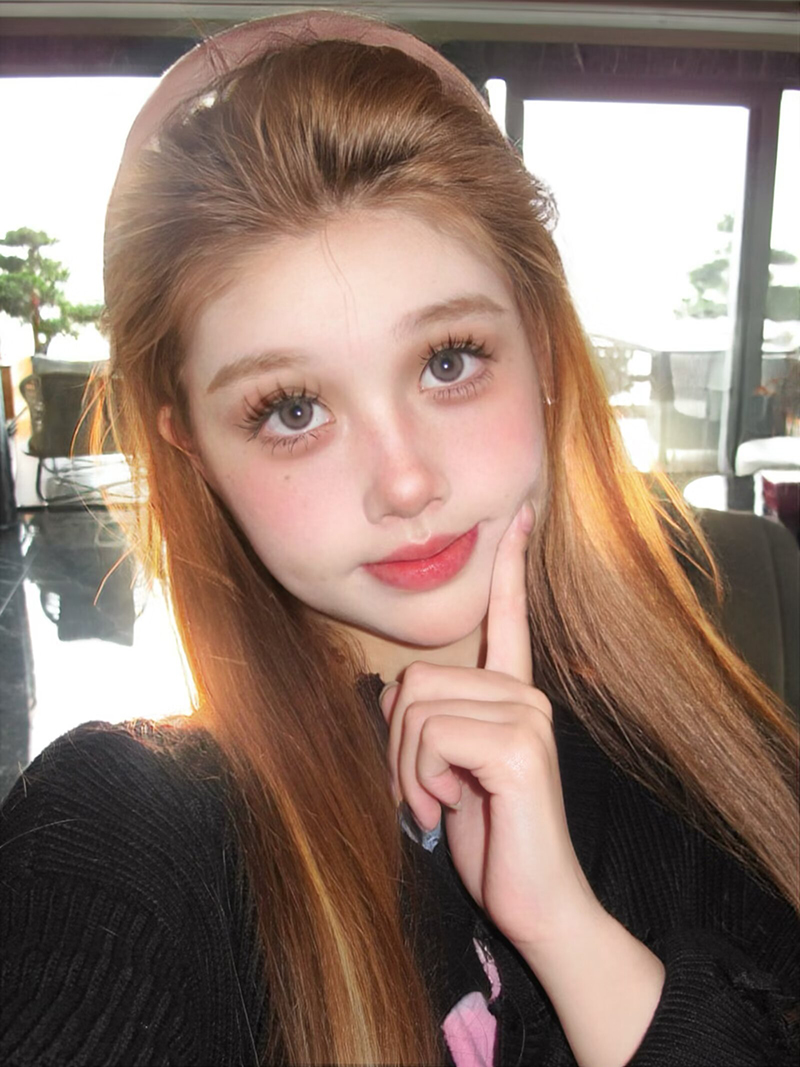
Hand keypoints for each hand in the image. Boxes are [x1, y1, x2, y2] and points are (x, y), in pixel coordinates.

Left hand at [381, 501, 599, 952]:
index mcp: (512, 697)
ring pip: (415, 710)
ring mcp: (527, 716)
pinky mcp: (519, 746)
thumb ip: (430, 725)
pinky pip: (431, 737)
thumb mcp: (447, 773)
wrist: (537, 905)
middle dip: (396, 745)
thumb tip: (393, 694)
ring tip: (438, 804)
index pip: (509, 618)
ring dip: (407, 770)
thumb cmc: (491, 840)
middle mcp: (525, 696)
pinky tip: (450, 808)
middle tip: (421, 791)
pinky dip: (420, 780)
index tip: (520, 512)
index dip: (510, 564)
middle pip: (415, 682)